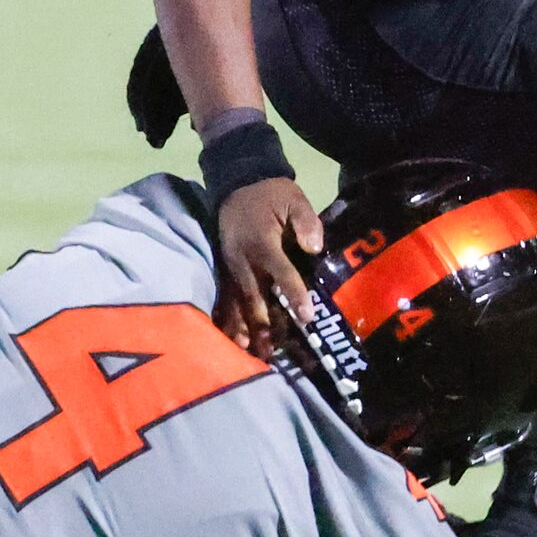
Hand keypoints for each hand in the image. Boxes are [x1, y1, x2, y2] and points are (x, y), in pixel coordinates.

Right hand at [214, 176, 323, 354]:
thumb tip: (313, 247)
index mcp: (263, 243)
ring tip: (251, 353)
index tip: (306, 317)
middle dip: (264, 325)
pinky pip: (224, 298)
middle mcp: (243, 260)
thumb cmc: (271, 194)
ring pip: (237, 302)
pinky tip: (231, 339)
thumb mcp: (294, 198)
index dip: (294, 295)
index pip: (281, 273)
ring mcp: (229, 267)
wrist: (237, 183)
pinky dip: (228, 319)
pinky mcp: (222, 269)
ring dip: (243, 328)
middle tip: (272, 352)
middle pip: (255, 297)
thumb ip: (306, 222)